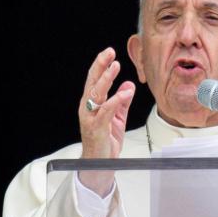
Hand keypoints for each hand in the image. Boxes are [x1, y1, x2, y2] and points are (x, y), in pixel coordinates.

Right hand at [78, 47, 134, 195]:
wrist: (100, 164)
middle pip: (93, 82)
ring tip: (116, 66)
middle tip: (109, 52)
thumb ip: (123, 101)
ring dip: (106, 79)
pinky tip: (125, 92)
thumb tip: (129, 84)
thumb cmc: (106, 141)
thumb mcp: (118, 117)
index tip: (110, 53)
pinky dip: (116, 100)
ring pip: (97, 94)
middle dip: (100, 66)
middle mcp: (88, 108)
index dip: (101, 66)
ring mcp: (91, 117)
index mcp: (92, 103)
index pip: (95, 80)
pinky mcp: (97, 127)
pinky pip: (107, 111)